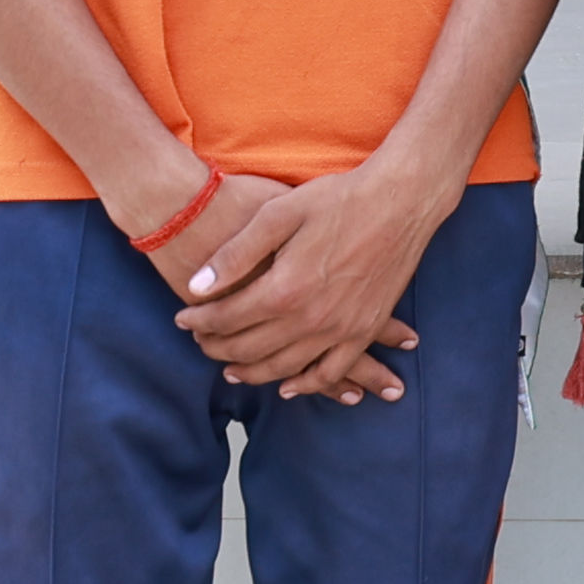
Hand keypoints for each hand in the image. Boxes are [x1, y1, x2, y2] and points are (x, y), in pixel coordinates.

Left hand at [165, 158, 445, 400]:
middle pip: (249, 348)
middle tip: (199, 341)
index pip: (226, 319)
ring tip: (230, 369)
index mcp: (284, 289)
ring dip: (252, 372)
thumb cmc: (338, 199)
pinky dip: (307, 384)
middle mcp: (311, 319)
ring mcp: (341, 328)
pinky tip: (288, 385)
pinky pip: (332, 370)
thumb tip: (195, 287)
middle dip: (216, 348)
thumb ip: (236, 254)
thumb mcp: (278, 214)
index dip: (197, 321)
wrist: (402, 199)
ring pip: (284, 367)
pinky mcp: (365, 329)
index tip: (181, 317)